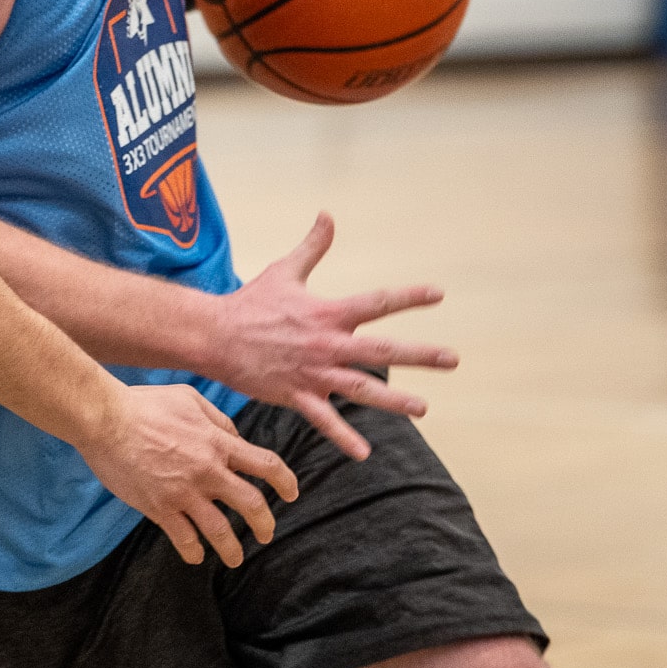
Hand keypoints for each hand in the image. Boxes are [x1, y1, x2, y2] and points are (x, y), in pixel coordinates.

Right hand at [77, 381, 298, 568]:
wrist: (106, 419)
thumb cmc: (145, 404)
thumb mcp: (190, 399)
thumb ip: (218, 420)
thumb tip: (235, 437)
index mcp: (218, 443)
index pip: (266, 465)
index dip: (286, 481)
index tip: (291, 493)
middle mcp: (208, 471)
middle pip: (252, 504)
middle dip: (265, 524)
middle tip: (266, 533)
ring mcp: (184, 493)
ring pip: (221, 531)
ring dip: (232, 549)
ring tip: (234, 558)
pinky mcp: (160, 508)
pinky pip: (184, 538)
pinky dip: (193, 552)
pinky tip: (195, 556)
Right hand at [212, 213, 456, 460]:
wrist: (214, 335)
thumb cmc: (251, 302)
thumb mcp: (284, 270)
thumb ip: (312, 246)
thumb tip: (327, 215)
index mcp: (327, 313)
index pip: (376, 303)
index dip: (408, 297)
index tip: (438, 294)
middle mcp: (326, 343)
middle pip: (381, 350)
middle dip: (419, 355)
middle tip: (452, 359)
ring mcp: (313, 372)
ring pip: (361, 389)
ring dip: (394, 400)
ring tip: (423, 409)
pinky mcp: (296, 395)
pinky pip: (324, 420)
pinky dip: (344, 437)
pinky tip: (364, 453)